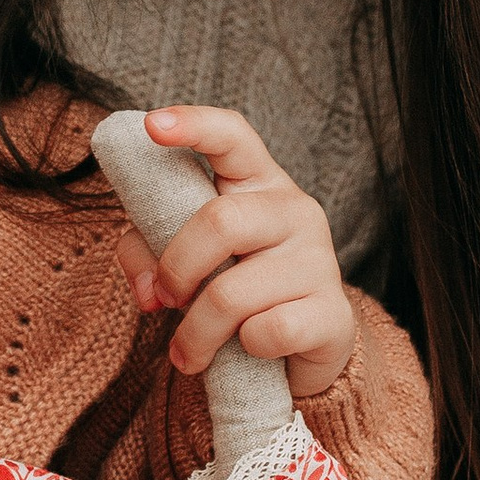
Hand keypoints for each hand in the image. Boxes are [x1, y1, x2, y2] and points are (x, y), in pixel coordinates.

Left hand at [118, 105, 355, 401]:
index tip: (152, 125)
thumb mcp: (183, 260)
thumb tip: (149, 289)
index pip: (232, 137)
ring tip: (188, 353)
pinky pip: (269, 331)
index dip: (193, 125)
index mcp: (256, 183)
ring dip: (196, 332)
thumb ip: (147, 255)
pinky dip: (245, 348)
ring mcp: (319, 259)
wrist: (300, 350)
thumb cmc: (232, 286)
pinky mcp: (332, 313)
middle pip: (220, 222)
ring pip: (232, 293)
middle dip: (177, 268)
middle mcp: (294, 210)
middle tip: (165, 300)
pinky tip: (249, 351)